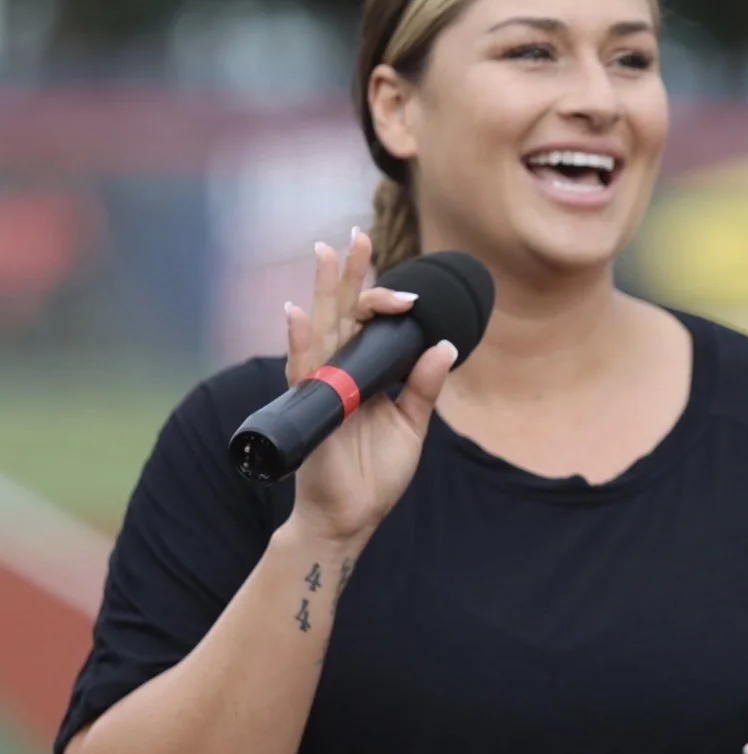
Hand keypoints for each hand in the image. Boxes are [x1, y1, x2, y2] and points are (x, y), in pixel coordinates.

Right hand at [284, 230, 457, 550]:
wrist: (351, 518)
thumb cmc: (375, 475)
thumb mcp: (412, 425)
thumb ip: (425, 386)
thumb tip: (443, 343)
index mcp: (364, 374)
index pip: (372, 325)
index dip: (388, 303)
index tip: (414, 297)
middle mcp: (339, 372)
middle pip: (344, 313)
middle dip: (351, 274)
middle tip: (356, 235)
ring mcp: (321, 386)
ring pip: (322, 328)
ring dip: (325, 290)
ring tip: (325, 251)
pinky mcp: (310, 408)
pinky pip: (302, 369)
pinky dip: (299, 340)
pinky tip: (298, 312)